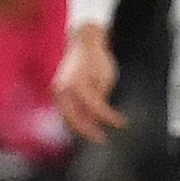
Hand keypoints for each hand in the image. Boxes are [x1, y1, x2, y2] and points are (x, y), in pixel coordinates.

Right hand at [53, 23, 123, 142]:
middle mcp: (63, 88)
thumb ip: (101, 99)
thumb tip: (101, 118)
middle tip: (101, 138)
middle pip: (73, 118)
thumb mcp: (105, 78)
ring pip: (66, 116)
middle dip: (87, 131)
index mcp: (77, 84)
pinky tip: (86, 122)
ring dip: (79, 126)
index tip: (122, 123)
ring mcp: (58, 89)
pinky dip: (74, 117)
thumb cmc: (96, 58)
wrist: (82, 42)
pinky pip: (65, 109)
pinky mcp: (58, 90)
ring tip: (93, 133)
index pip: (95, 108)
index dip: (109, 118)